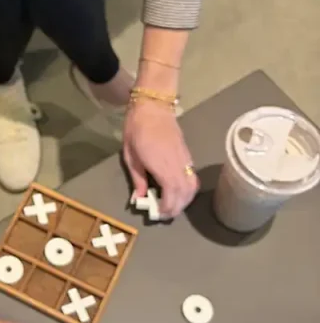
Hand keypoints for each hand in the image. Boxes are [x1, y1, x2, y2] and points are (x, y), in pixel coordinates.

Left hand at [123, 101, 198, 218]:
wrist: (153, 107)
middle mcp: (177, 164)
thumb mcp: (130, 156)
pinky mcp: (188, 155)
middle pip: (185, 193)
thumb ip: (138, 179)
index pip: (172, 193)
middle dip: (177, 207)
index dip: (168, 207)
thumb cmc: (136, 130)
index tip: (159, 214)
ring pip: (192, 186)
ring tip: (172, 206)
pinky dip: (188, 189)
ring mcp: (185, 159)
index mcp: (162, 165)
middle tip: (165, 214)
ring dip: (185, 200)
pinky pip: (192, 177)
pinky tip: (177, 192)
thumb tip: (140, 198)